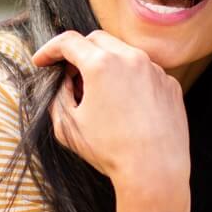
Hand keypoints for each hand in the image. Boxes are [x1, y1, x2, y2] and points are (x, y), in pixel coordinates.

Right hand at [29, 29, 190, 187]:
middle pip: (97, 39)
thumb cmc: (109, 151)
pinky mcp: (170, 85)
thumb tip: (64, 81)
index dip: (49, 50)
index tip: (42, 62)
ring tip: (98, 94)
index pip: (68, 42)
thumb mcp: (68, 126)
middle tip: (69, 76)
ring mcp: (155, 70)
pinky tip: (124, 106)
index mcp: (101, 64)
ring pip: (123, 54)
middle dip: (78, 52)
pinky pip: (144, 73)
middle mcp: (131, 59)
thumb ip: (58, 96)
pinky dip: (129, 81)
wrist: (154, 171)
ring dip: (106, 65)